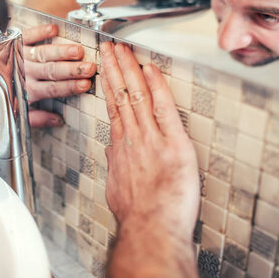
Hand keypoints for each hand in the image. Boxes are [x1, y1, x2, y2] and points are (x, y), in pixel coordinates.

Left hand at [23, 24, 95, 127]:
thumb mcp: (15, 112)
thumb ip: (37, 118)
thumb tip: (57, 120)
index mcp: (27, 90)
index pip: (52, 89)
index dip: (70, 86)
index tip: (85, 84)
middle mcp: (24, 72)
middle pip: (51, 71)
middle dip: (72, 70)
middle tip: (88, 68)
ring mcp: (19, 55)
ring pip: (43, 54)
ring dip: (61, 52)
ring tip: (77, 51)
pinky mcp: (13, 41)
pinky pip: (27, 35)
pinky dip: (39, 31)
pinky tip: (53, 29)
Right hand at [99, 42, 199, 234]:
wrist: (150, 229)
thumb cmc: (136, 215)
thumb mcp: (116, 186)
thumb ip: (116, 164)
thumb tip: (113, 152)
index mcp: (121, 147)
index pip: (113, 106)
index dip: (109, 84)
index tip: (105, 68)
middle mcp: (132, 138)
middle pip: (120, 94)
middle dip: (114, 68)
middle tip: (109, 48)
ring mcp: (151, 139)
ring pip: (138, 96)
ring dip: (130, 69)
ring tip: (124, 50)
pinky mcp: (174, 144)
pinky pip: (164, 109)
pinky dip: (157, 87)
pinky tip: (151, 70)